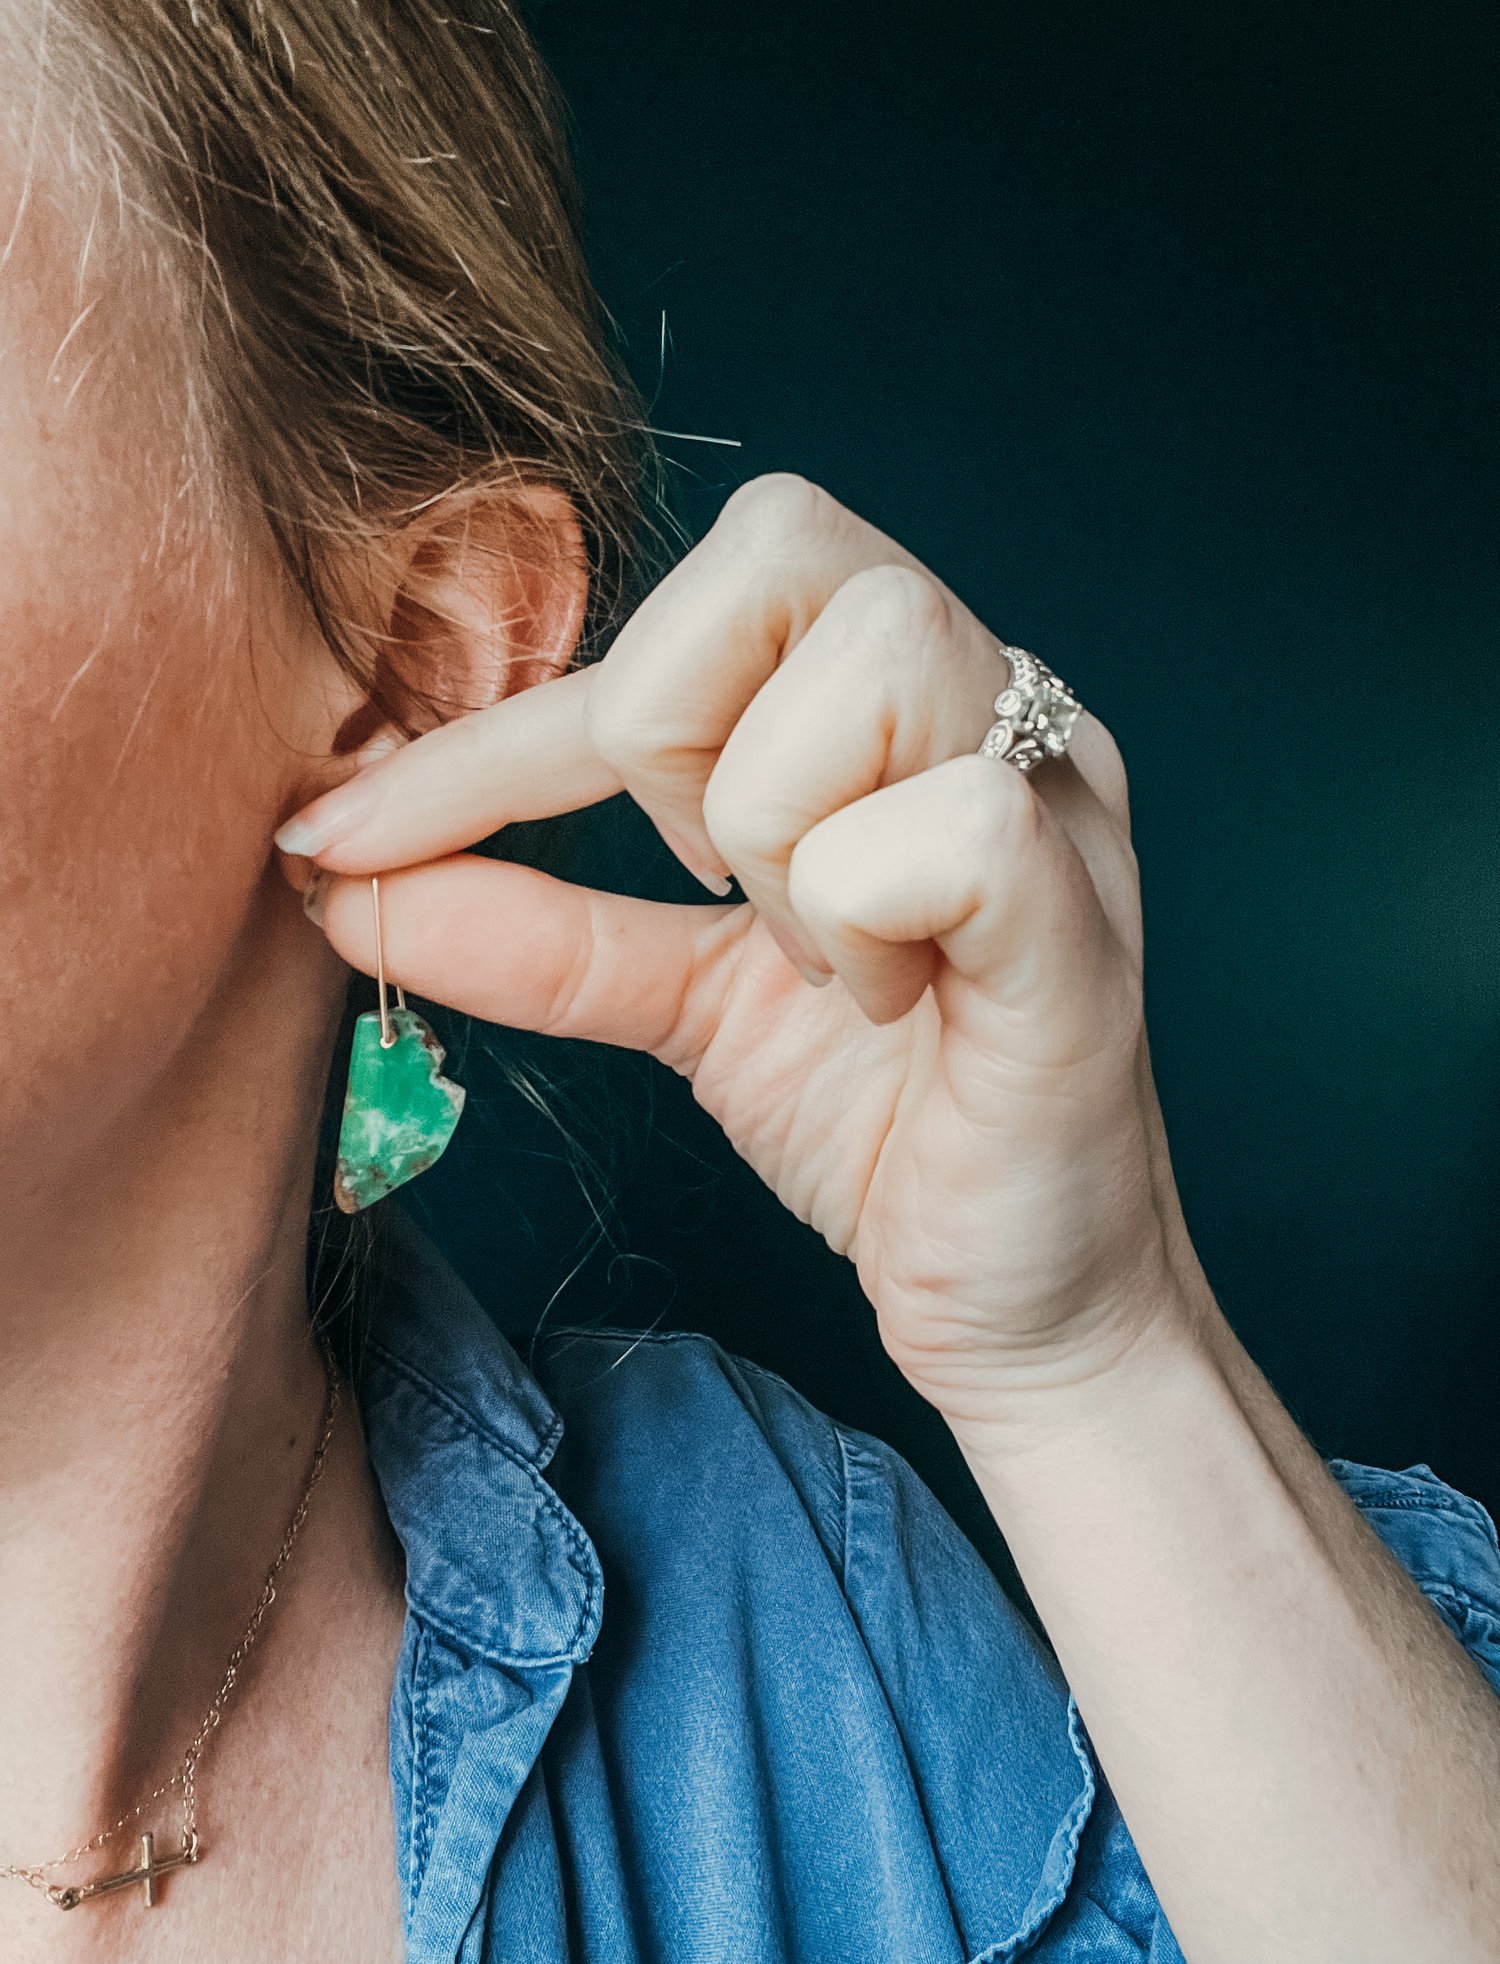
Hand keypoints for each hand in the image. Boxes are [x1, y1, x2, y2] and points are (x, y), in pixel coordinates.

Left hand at [275, 475, 1203, 1427]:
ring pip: (873, 656)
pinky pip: (953, 825)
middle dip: (670, 724)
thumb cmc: (883, 1126)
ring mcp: (1061, 801)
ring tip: (814, 955)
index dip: (493, 724)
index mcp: (905, 703)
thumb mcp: (684, 1002)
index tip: (344, 831)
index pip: (685, 611)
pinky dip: (858, 913)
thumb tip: (350, 885)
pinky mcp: (1083, 925)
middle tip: (699, 877)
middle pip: (789, 541)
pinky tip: (880, 1000)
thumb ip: (539, 929)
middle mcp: (997, 708)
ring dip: (773, 826)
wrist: (1022, 1303)